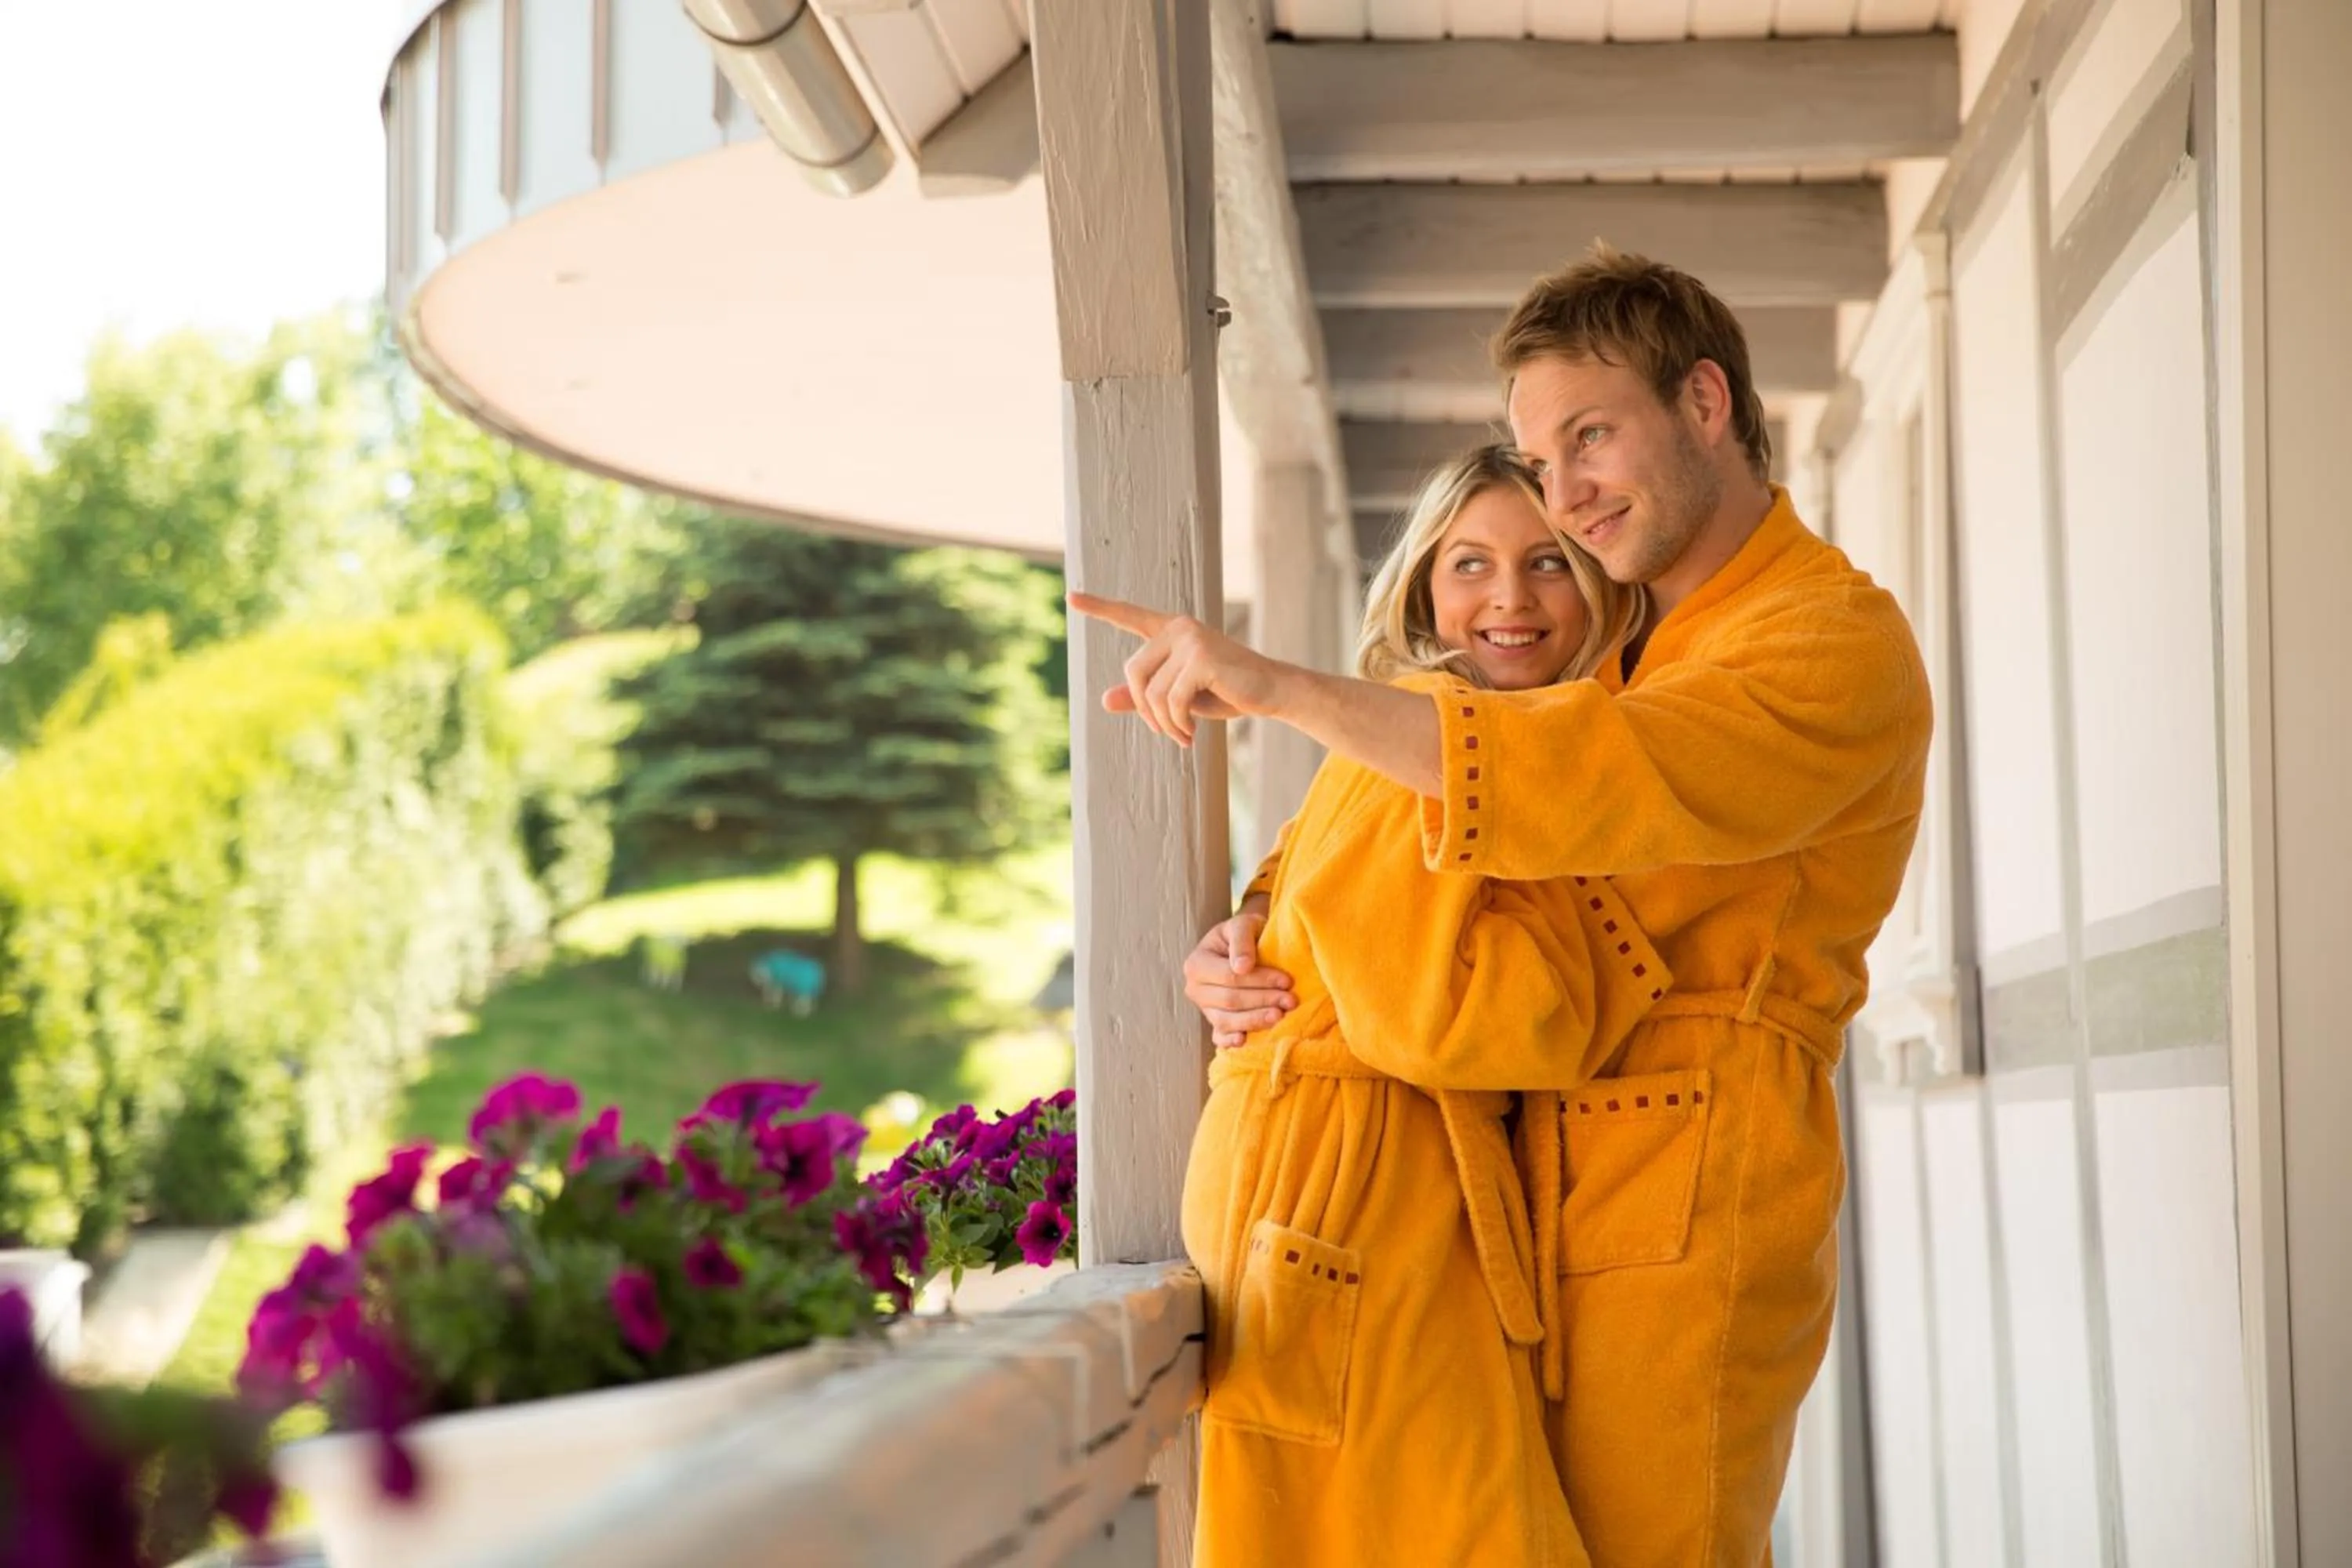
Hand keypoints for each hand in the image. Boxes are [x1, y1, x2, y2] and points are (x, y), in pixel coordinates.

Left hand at [1066, 592, 1289, 745]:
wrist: (1269, 692)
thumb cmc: (1225, 691)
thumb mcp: (1179, 697)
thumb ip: (1143, 696)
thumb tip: (1104, 699)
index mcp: (1170, 631)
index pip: (1129, 616)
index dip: (1100, 607)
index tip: (1071, 597)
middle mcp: (1178, 628)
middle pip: (1133, 673)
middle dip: (1146, 710)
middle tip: (1167, 732)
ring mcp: (1190, 639)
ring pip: (1152, 692)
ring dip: (1165, 722)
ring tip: (1183, 734)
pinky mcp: (1202, 657)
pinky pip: (1172, 699)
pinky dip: (1178, 723)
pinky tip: (1192, 732)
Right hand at [1183, 912, 1297, 1047]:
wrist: (1243, 945)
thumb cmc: (1245, 933)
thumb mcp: (1242, 924)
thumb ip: (1241, 940)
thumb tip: (1242, 966)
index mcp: (1196, 964)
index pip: (1230, 977)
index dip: (1259, 981)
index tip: (1286, 980)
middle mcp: (1195, 989)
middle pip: (1230, 1001)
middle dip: (1262, 1001)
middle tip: (1290, 1001)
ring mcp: (1204, 1008)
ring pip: (1226, 1021)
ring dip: (1255, 1020)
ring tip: (1279, 1016)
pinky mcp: (1214, 1023)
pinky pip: (1219, 1037)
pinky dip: (1230, 1041)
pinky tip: (1245, 1040)